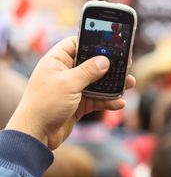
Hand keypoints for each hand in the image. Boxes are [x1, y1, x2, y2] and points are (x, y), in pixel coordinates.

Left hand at [6, 37, 134, 149]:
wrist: (36, 135)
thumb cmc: (46, 104)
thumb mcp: (68, 83)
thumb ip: (88, 71)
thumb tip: (104, 61)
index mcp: (57, 61)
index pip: (76, 44)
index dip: (92, 42)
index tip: (110, 42)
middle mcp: (64, 72)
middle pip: (90, 64)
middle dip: (108, 66)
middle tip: (125, 64)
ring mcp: (71, 89)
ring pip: (96, 82)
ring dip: (112, 85)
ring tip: (129, 84)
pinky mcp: (77, 104)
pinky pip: (95, 99)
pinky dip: (107, 101)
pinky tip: (118, 103)